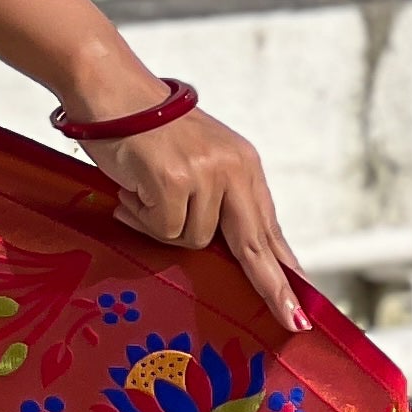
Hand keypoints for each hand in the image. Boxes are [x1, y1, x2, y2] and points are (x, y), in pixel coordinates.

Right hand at [66, 72, 308, 336]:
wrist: (110, 90)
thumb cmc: (144, 129)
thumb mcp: (196, 161)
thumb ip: (217, 199)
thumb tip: (236, 251)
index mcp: (244, 165)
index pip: (268, 226)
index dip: (284, 268)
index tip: (301, 303)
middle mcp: (233, 168)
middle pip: (255, 245)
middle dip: (273, 288)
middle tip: (291, 321)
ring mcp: (206, 175)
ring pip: (192, 241)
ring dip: (161, 226)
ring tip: (141, 194)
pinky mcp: (174, 180)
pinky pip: (162, 228)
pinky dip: (141, 217)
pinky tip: (130, 190)